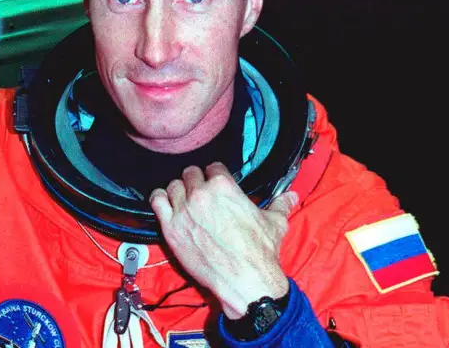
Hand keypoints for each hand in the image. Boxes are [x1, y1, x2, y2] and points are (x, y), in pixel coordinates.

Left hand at [149, 162, 297, 319]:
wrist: (245, 280)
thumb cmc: (261, 251)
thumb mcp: (275, 223)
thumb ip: (280, 205)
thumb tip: (291, 196)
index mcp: (223, 185)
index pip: (213, 167)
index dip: (215, 176)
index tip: (216, 184)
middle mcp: (200, 193)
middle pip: (190, 174)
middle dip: (196, 182)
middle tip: (200, 194)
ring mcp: (183, 209)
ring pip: (173, 186)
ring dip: (178, 191)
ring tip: (184, 201)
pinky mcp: (171, 227)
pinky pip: (157, 202)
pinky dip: (160, 200)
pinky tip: (167, 205)